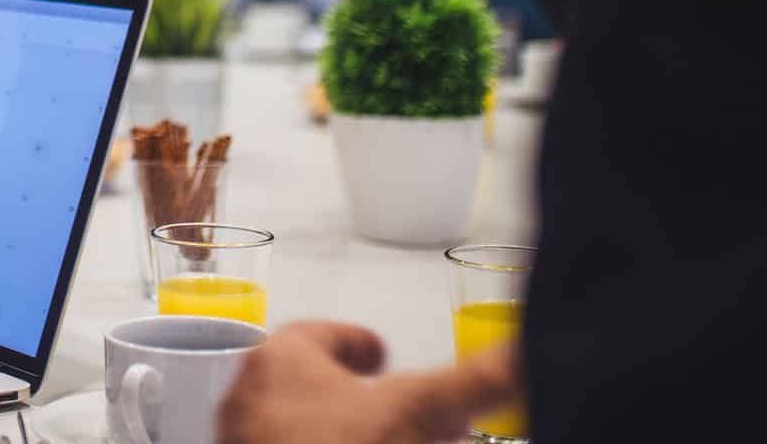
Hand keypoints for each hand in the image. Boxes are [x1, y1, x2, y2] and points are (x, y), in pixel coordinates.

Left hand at [215, 321, 518, 443]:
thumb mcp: (420, 412)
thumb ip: (477, 380)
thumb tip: (522, 354)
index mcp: (278, 360)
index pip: (314, 334)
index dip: (353, 342)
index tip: (377, 354)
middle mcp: (248, 399)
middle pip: (302, 384)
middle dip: (352, 394)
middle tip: (391, 407)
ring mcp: (244, 443)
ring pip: (294, 426)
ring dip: (336, 430)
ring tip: (382, 439)